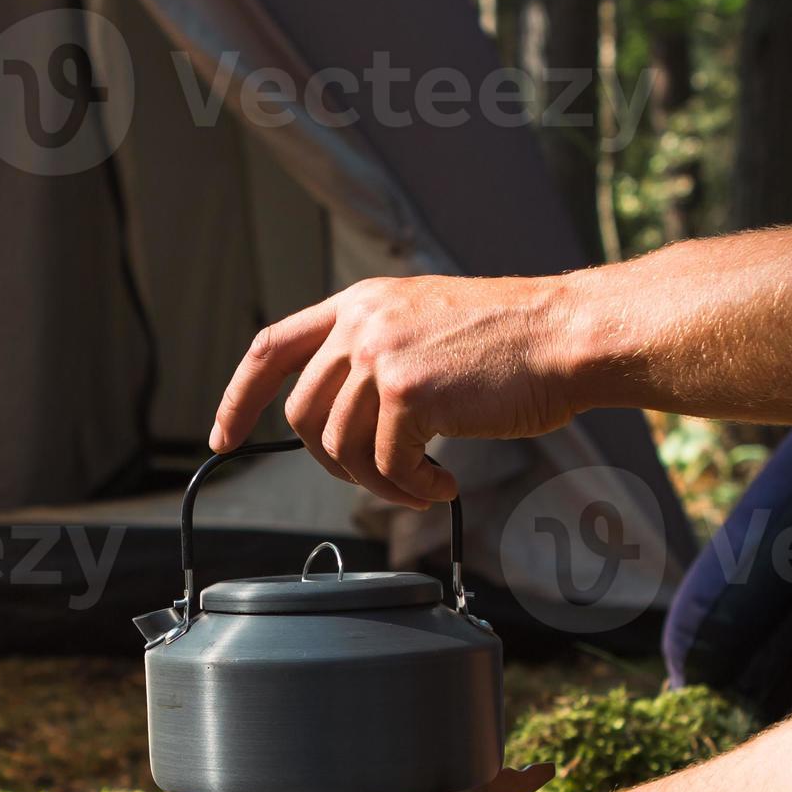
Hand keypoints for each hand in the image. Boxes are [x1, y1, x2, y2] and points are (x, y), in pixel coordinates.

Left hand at [210, 274, 586, 507]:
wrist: (566, 335)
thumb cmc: (513, 341)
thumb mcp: (424, 325)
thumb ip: (375, 354)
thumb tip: (341, 420)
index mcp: (359, 302)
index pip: (271, 347)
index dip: (237, 397)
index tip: (224, 437)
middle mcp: (361, 323)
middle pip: (302, 415)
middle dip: (332, 462)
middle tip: (383, 477)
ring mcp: (381, 356)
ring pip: (340, 449)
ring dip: (381, 483)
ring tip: (423, 485)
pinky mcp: (408, 394)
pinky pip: (386, 467)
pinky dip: (412, 489)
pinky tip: (443, 483)